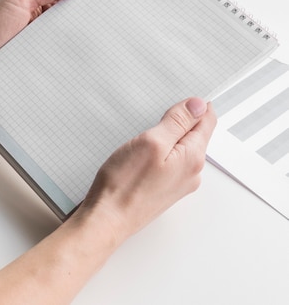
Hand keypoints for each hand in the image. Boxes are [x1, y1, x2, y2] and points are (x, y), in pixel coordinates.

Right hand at [79, 97, 215, 244]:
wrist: (107, 220)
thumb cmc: (125, 184)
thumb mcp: (152, 141)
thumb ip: (178, 122)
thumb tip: (199, 105)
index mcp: (193, 158)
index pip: (206, 121)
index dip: (196, 104)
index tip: (181, 95)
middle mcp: (191, 172)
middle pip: (195, 134)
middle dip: (182, 118)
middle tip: (160, 108)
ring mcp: (179, 182)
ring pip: (181, 147)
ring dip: (169, 134)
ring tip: (149, 127)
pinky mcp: (164, 188)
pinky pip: (171, 160)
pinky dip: (161, 149)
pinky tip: (144, 149)